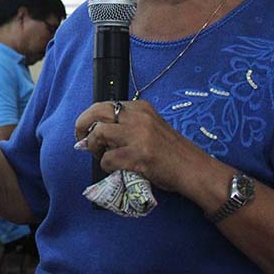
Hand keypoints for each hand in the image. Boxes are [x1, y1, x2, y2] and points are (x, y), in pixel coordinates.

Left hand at [74, 100, 207, 192]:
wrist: (193, 169)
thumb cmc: (171, 151)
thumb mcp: (149, 128)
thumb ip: (125, 126)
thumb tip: (93, 134)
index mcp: (141, 108)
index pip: (105, 105)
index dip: (91, 118)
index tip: (87, 130)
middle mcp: (138, 117)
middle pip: (97, 111)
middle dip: (82, 124)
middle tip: (81, 139)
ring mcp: (138, 135)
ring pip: (99, 133)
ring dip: (93, 146)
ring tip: (100, 155)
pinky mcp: (138, 155)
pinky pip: (107, 158)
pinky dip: (105, 165)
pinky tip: (115, 168)